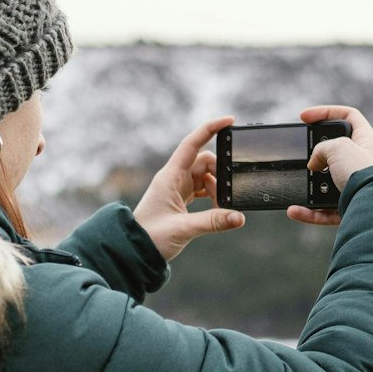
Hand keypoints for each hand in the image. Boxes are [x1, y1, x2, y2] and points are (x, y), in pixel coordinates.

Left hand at [133, 116, 244, 260]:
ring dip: (217, 187)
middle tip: (229, 191)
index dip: (210, 129)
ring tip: (221, 207)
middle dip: (220, 171)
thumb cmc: (150, 238)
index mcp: (170, 177)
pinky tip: (217, 208)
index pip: (192, 144)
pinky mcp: (179, 199)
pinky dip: (212, 195)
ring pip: (204, 176)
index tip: (230, 121)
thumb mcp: (184, 229)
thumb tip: (239, 217)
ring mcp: (176, 188)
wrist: (133, 251)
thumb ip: (213, 222)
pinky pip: (201, 188)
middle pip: (204, 161)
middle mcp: (173, 178)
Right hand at [286, 104, 372, 226]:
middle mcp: (364, 163)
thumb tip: (314, 164)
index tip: (304, 117)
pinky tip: (295, 210)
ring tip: (300, 184)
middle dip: (317, 153)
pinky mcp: (351, 207)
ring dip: (311, 186)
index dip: (326, 112)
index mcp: (366, 141)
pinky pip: (325, 210)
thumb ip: (321, 148)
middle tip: (304, 155)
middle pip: (336, 152)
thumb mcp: (338, 147)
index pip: (348, 116)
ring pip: (328, 183)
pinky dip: (310, 211)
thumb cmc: (363, 172)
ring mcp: (357, 186)